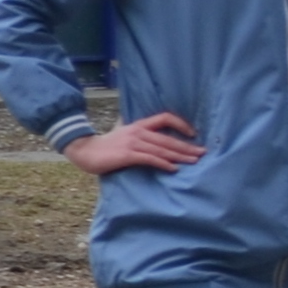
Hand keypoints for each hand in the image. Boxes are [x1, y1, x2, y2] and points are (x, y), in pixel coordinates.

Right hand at [67, 112, 205, 174]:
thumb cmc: (104, 146)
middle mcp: (138, 132)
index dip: (181, 124)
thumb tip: (152, 138)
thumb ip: (138, 134)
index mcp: (139, 125)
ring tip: (194, 161)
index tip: (193, 134)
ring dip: (180, 156)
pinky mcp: (127, 155)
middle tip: (203, 153)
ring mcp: (133, 143)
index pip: (165, 118)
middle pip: (168, 138)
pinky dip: (163, 164)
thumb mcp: (123, 134)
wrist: (84, 151)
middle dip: (187, 146)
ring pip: (162, 149)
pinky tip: (173, 169)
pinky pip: (150, 159)